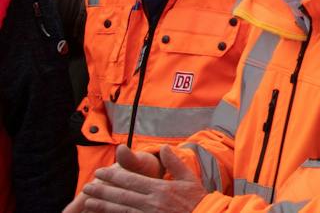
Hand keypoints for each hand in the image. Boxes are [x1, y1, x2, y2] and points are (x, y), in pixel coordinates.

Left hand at [82, 145, 202, 212]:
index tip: (100, 172)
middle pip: (121, 195)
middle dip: (102, 190)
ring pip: (120, 209)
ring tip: (88, 202)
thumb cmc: (197, 200)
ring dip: (102, 205)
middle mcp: (152, 202)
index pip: (131, 180)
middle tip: (87, 187)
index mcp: (161, 188)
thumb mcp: (190, 179)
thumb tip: (164, 147)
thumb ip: (175, 164)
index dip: (113, 176)